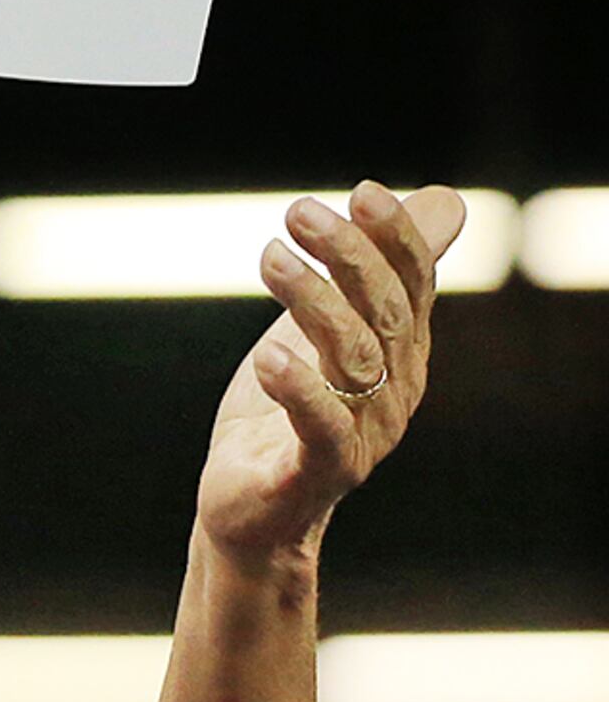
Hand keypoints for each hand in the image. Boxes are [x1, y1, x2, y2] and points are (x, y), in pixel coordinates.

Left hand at [196, 182, 463, 565]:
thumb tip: (446, 199)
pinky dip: (300, 391)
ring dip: (314, 303)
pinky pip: (322, 430)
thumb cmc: (290, 409)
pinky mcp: (317, 473)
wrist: (254, 509)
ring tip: (271, 257)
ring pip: (353, 359)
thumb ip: (378, 270)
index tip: (362, 192)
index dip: (395, 237)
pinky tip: (269, 360)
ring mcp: (361, 434)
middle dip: (348, 257)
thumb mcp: (331, 328)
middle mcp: (393, 391)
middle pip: (384, 314)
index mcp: (400, 353)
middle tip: (299, 212)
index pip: (411, 285)